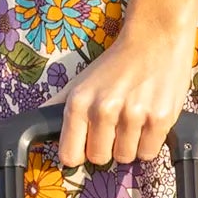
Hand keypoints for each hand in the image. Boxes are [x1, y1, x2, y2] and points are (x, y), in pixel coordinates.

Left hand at [57, 17, 194, 167]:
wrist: (156, 38)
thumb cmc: (117, 63)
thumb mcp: (82, 81)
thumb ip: (58, 104)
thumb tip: (37, 124)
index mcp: (79, 103)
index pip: (70, 156)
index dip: (80, 152)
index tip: (89, 143)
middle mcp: (104, 110)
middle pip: (100, 159)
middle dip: (108, 147)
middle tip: (116, 125)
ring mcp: (133, 116)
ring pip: (126, 157)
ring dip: (130, 144)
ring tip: (134, 117)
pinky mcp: (160, 120)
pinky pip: (148, 153)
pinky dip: (149, 142)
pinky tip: (149, 120)